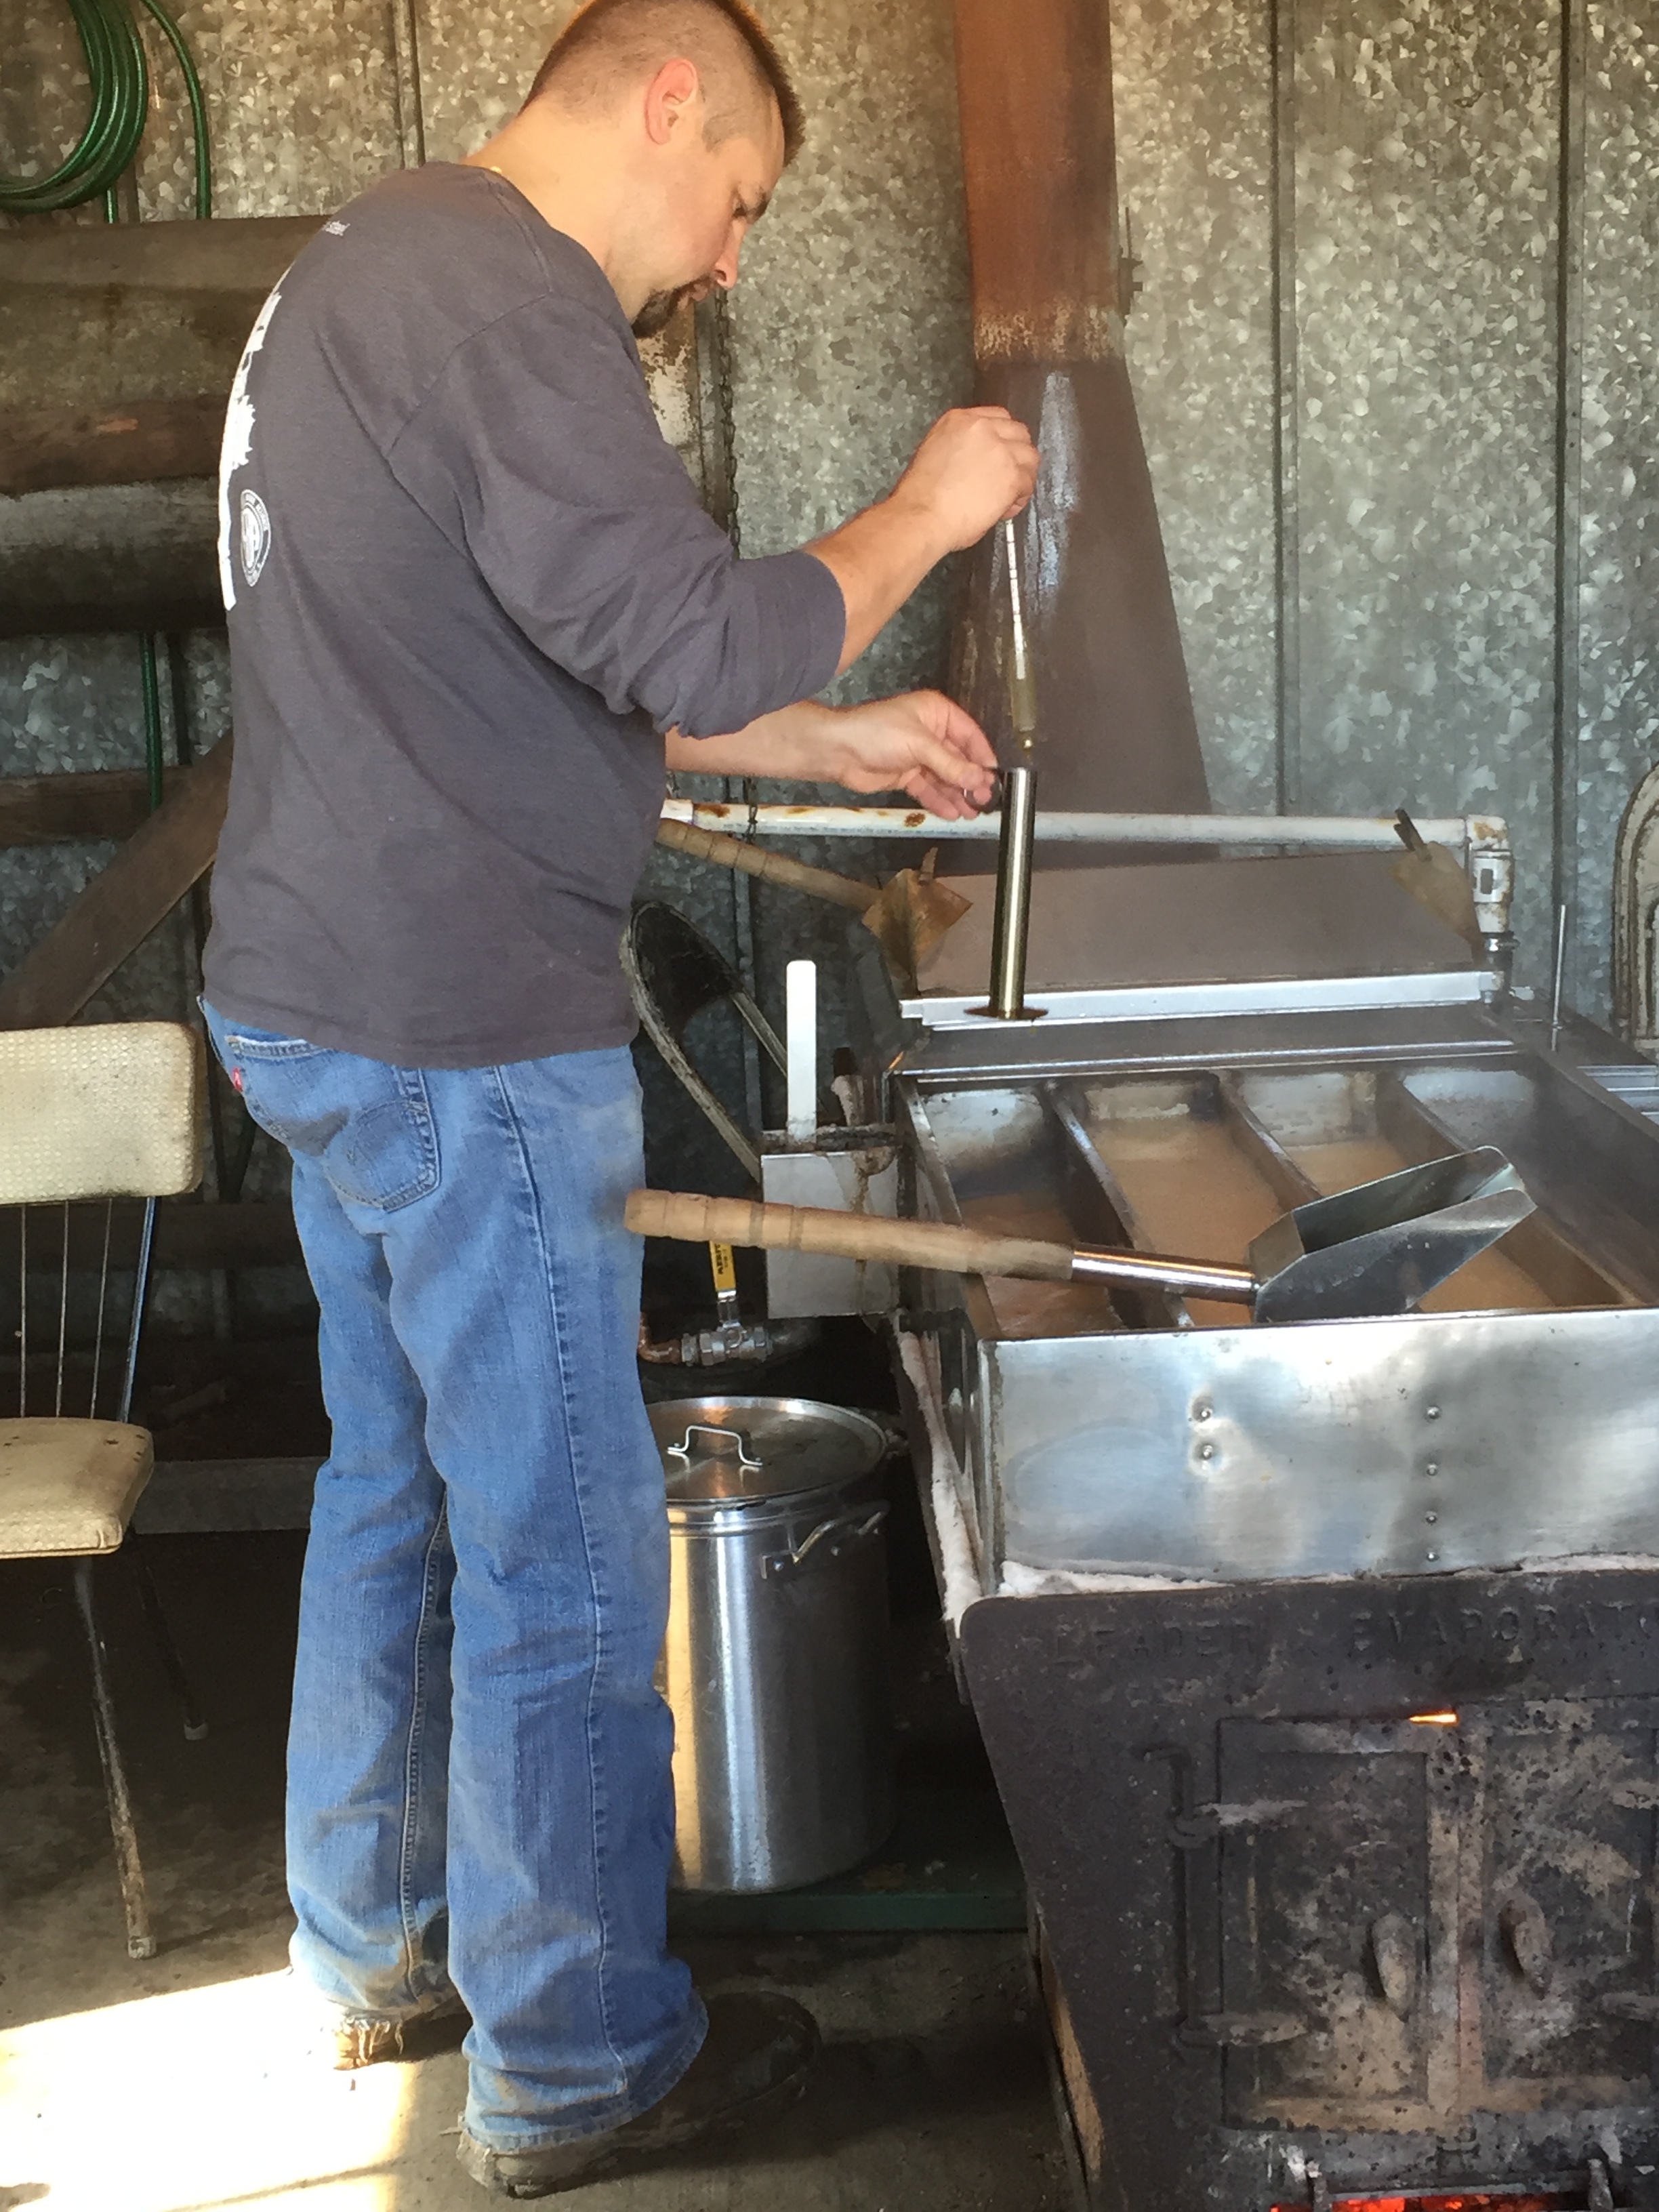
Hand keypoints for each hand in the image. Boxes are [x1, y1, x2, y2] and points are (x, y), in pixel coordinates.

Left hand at [814, 692, 997, 819]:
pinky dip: (939, 801)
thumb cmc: (878, 733)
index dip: (982, 756)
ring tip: (973, 812)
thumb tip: (979, 779)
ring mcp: (918, 755)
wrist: (838, 751)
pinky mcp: (906, 775)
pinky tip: (953, 813)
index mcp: (937, 713)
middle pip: (959, 758)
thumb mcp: (920, 745)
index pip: (969, 734)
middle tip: (984, 799)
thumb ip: (951, 765)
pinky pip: (928, 789)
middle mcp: (931, 732)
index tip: (995, 776)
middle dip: (971, 779)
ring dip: (958, 794)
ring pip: (944, 777)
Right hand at [888, 406, 1039, 554]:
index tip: (1000, 454)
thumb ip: (960, 448)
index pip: (997, 417)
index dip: (1003, 438)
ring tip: (1007, 496)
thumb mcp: (935, 453)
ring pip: (1029, 457)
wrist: (922, 516)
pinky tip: (1004, 509)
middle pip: (1018, 432)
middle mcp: (982, 428)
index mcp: (959, 420)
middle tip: (1008, 476)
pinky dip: (1020, 498)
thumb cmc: (921, 497)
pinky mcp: (1011, 475)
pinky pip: (1028, 484)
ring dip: (1023, 476)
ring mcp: (999, 450)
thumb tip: (977, 462)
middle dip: (1017, 454)